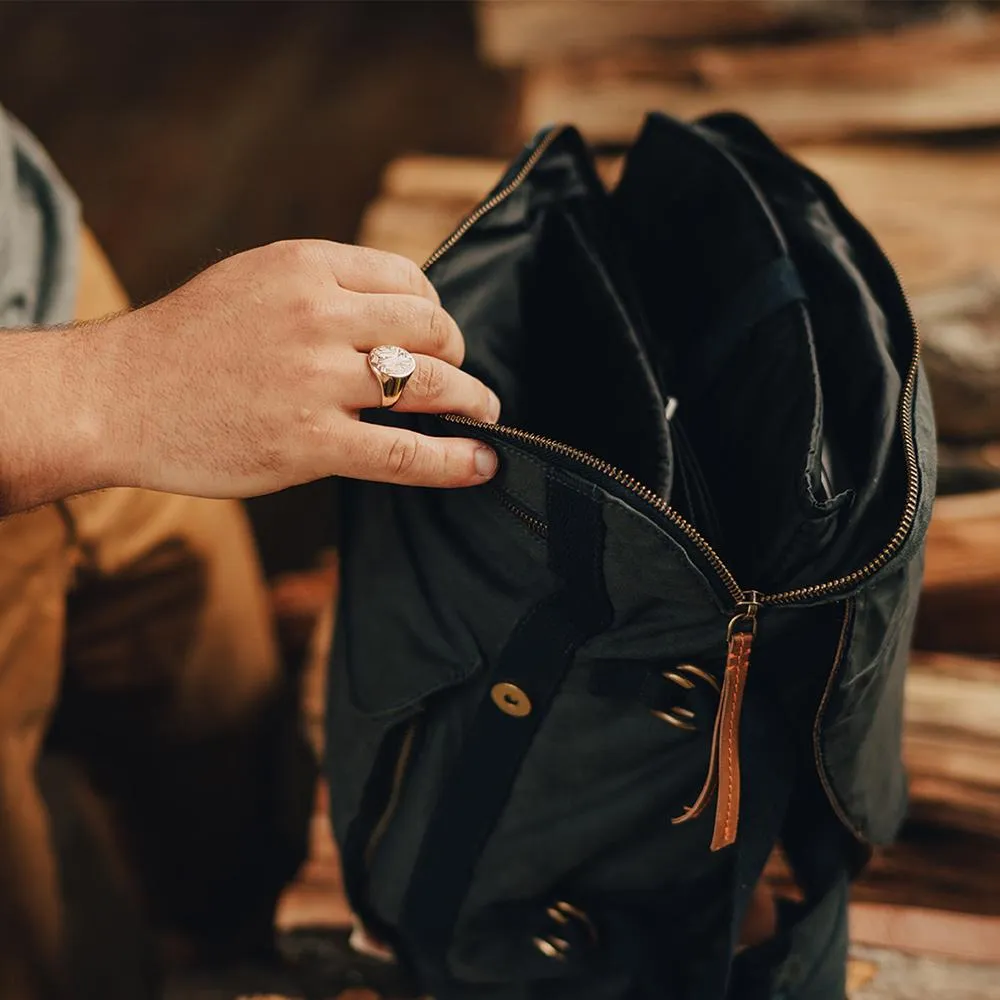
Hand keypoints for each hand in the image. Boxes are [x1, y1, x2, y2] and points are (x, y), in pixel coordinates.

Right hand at [77, 240, 500, 497]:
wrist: (115, 397)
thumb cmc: (183, 343)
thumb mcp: (251, 282)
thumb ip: (319, 289)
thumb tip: (391, 314)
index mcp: (303, 266)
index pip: (406, 279)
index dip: (434, 310)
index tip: (435, 335)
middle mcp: (316, 314)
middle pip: (429, 326)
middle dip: (457, 351)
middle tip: (461, 377)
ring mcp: (314, 379)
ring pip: (429, 383)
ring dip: (472, 399)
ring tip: (486, 413)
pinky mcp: (309, 442)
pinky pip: (404, 451)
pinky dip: (454, 459)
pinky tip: (483, 462)